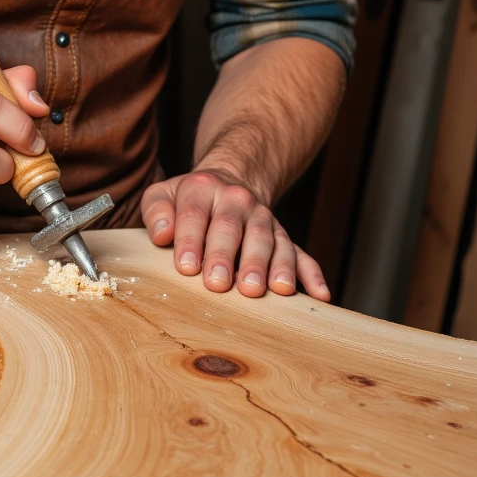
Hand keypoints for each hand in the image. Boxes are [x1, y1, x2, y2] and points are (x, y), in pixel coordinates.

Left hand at [141, 169, 329, 300]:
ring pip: (270, 240)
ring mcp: (264, 218)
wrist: (229, 181)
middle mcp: (237, 200)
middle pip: (233, 228)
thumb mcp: (163, 194)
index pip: (195, 215)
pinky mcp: (283, 235)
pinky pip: (301, 253)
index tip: (186, 266)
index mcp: (203, 189)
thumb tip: (161, 233)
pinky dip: (311, 274)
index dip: (190, 240)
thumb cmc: (189, 200)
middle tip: (220, 285)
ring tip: (272, 291)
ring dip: (271, 266)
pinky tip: (319, 295)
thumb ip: (156, 211)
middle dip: (227, 257)